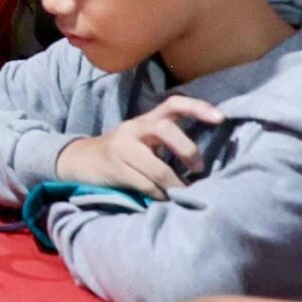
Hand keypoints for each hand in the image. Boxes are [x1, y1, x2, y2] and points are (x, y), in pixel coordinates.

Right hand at [55, 95, 223, 198]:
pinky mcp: (115, 168)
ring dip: (174, 183)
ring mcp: (122, 148)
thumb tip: (201, 162)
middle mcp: (134, 128)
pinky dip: (159, 194)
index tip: (221, 118)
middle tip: (198, 168)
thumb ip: (167, 142)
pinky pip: (144, 184)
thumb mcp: (142, 140)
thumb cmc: (121, 153)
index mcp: (146, 120)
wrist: (80, 160)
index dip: (198, 108)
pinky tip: (163, 198)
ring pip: (156, 166)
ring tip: (183, 192)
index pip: (173, 104)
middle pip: (164, 128)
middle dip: (186, 149)